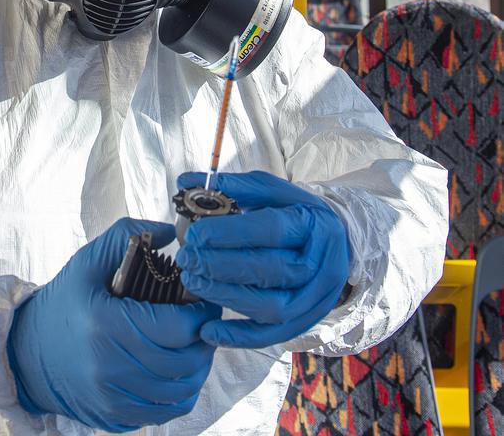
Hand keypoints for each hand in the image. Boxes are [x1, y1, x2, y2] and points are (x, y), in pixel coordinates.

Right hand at [7, 218, 219, 431]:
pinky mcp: (114, 416)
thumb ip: (128, 236)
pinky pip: (165, 412)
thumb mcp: (88, 260)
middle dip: (205, 340)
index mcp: (104, 324)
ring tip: (197, 344)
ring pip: (179, 391)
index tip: (207, 299)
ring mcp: (111, 397)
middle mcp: (108, 367)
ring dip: (198, 367)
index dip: (202, 314)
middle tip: (207, 321)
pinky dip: (182, 392)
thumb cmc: (65, 301)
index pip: (176, 328)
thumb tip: (168, 231)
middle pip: (183, 362)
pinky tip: (181, 370)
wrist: (29, 352)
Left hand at [175, 171, 350, 348]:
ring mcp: (315, 297)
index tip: (195, 234)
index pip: (271, 229)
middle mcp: (320, 263)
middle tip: (187, 258)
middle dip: (221, 266)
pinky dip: (238, 337)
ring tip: (193, 281)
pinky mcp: (304, 321)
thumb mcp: (271, 191)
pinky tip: (208, 331)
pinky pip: (271, 336)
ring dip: (226, 297)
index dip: (230, 233)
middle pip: (270, 270)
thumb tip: (186, 182)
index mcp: (313, 223)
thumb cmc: (294, 212)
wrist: (334, 241)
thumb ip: (231, 186)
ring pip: (270, 306)